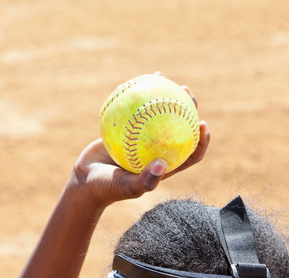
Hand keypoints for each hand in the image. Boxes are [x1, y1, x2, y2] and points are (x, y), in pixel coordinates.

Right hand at [69, 83, 209, 205]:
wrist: (85, 182)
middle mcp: (157, 150)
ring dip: (162, 94)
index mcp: (166, 166)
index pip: (191, 153)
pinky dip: (134, 95)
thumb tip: (163, 165)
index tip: (204, 123)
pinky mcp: (126, 129)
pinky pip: (133, 109)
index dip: (203, 139)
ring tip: (162, 77)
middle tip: (186, 91)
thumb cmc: (108, 189)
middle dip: (188, 107)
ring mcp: (142, 138)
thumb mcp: (126, 188)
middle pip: (179, 127)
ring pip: (157, 113)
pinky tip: (132, 81)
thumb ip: (145, 181)